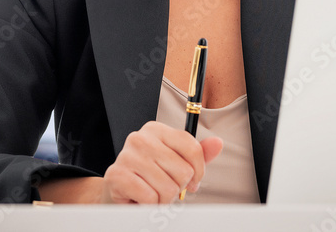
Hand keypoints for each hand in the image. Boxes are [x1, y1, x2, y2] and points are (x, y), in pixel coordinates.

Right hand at [101, 121, 222, 203]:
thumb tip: (218, 142)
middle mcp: (140, 138)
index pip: (192, 147)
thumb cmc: (150, 177)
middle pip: (183, 171)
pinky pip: (151, 197)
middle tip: (165, 188)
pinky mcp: (117, 175)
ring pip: (168, 187)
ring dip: (164, 199)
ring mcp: (127, 155)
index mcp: (156, 129)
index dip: (198, 170)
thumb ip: (197, 154)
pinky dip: (150, 205)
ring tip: (154, 194)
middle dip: (178, 187)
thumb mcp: (176, 162)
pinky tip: (142, 199)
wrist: (118, 192)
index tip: (192, 182)